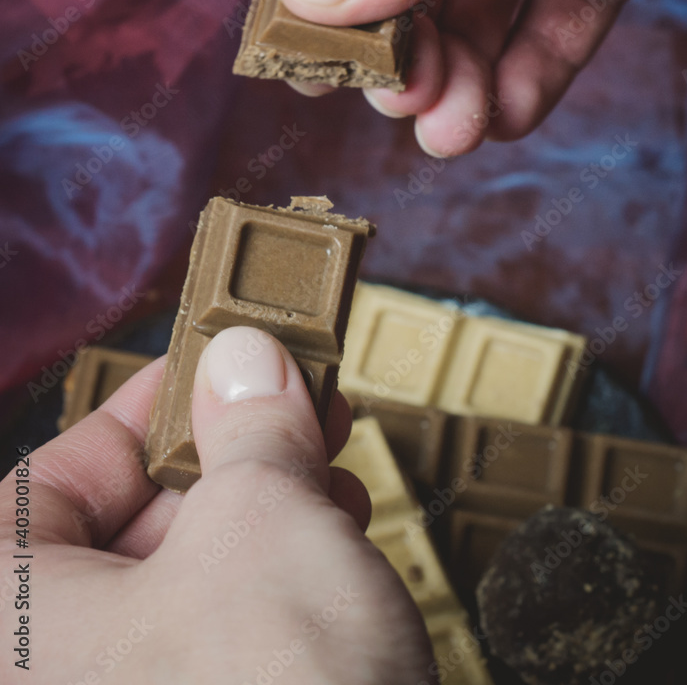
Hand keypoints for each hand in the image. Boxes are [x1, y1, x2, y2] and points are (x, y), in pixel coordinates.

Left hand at [0, 328, 431, 683]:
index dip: (158, 404)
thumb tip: (245, 358)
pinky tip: (331, 551)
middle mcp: (43, 673)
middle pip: (128, 526)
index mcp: (9, 622)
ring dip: (260, 516)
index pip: (59, 472)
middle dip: (228, 459)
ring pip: (178, 584)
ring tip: (329, 477)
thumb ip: (252, 424)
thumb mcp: (266, 523)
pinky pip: (209, 640)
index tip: (224, 365)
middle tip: (294, 411)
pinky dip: (266, 586)